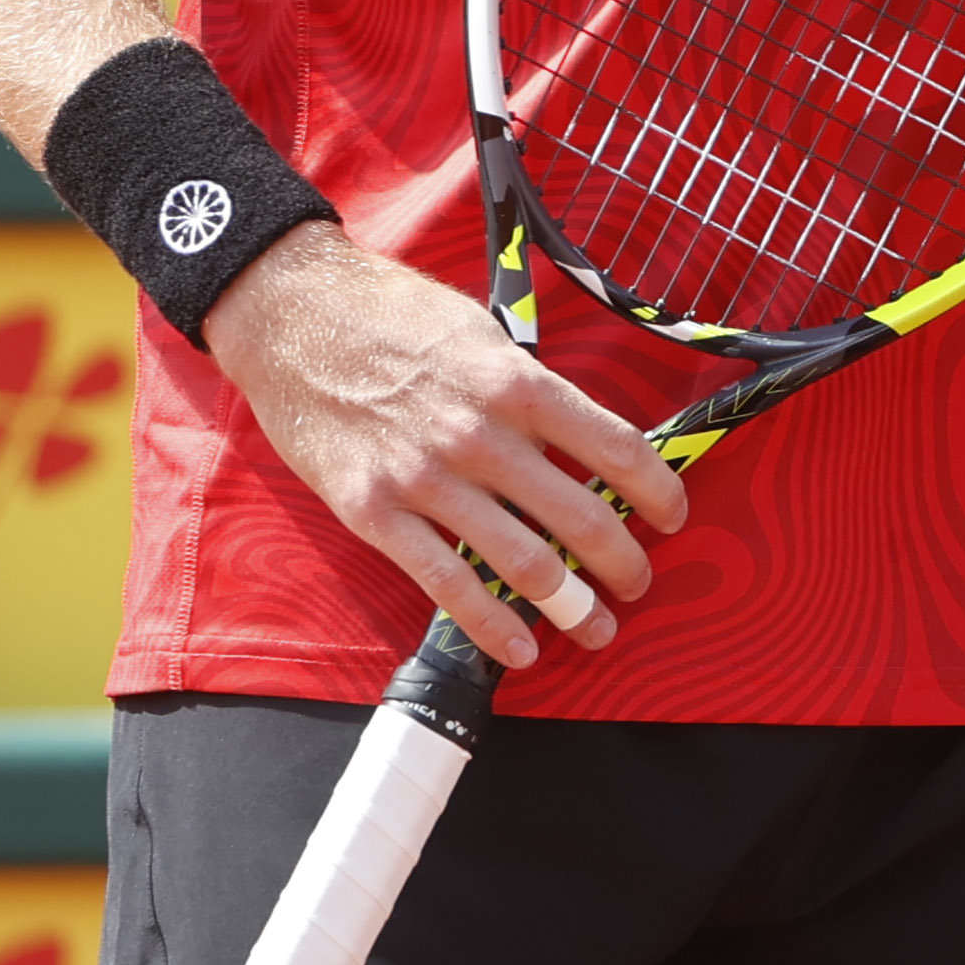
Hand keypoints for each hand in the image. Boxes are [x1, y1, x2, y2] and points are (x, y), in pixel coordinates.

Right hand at [204, 224, 693, 670]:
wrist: (292, 315)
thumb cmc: (393, 316)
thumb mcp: (481, 333)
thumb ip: (527, 389)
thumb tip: (577, 438)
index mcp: (518, 382)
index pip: (616, 447)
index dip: (657, 490)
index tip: (672, 515)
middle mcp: (481, 435)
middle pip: (581, 517)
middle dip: (623, 562)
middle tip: (638, 582)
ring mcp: (426, 479)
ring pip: (522, 563)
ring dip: (572, 607)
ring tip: (597, 628)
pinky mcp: (374, 512)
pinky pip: (445, 583)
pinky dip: (491, 626)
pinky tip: (522, 649)